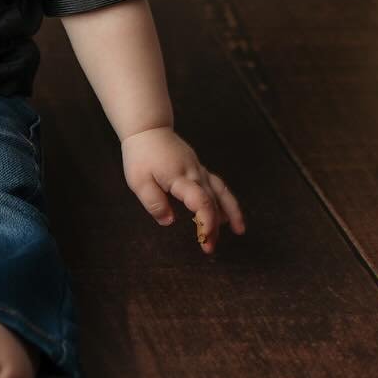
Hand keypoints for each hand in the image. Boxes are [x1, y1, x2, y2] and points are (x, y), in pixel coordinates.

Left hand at [122, 126, 245, 255]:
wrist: (148, 129)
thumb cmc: (141, 156)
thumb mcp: (138, 181)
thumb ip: (153, 202)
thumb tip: (169, 221)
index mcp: (180, 178)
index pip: (201, 202)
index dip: (207, 222)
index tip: (205, 239)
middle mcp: (195, 174)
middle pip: (212, 202)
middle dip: (214, 227)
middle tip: (208, 248)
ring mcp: (199, 170)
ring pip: (221, 192)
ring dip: (231, 212)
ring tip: (239, 230)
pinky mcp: (199, 169)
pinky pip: (218, 185)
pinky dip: (226, 200)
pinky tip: (227, 213)